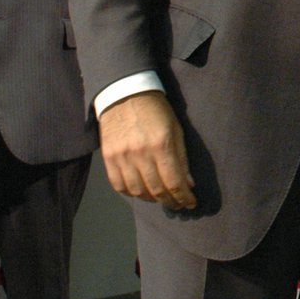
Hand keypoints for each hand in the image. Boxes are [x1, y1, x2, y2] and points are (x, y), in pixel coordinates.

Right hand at [97, 91, 196, 209]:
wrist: (125, 94)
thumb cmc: (156, 111)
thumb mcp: (176, 129)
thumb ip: (182, 158)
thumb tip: (188, 184)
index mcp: (161, 144)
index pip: (174, 182)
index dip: (184, 197)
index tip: (190, 203)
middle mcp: (140, 153)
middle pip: (156, 190)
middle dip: (170, 201)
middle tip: (178, 204)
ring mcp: (122, 156)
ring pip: (138, 191)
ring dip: (152, 199)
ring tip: (161, 197)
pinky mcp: (108, 158)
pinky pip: (119, 186)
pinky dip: (132, 193)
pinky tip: (141, 191)